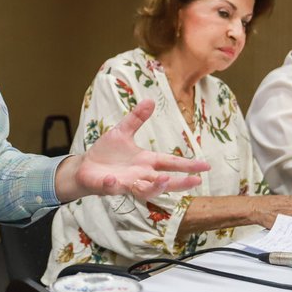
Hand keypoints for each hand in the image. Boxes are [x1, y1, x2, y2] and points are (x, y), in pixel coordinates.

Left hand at [55, 99, 209, 201]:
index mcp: (146, 161)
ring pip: (145, 191)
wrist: (85, 166)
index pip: (171, 163)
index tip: (205, 166)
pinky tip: (111, 179)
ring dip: (155, 187)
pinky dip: (112, 184)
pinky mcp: (109, 187)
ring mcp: (126, 183)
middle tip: (196, 181)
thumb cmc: (107, 152)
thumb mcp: (122, 132)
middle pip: (165, 181)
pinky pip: (112, 187)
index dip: (188, 165)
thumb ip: (137, 118)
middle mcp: (140, 174)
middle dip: (181, 182)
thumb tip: (150, 100)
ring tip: (164, 179)